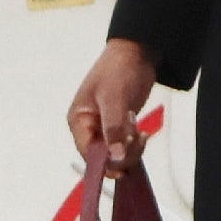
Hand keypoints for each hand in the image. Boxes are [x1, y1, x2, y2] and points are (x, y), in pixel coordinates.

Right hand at [65, 38, 157, 167]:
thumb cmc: (118, 70)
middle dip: (121, 154)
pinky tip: (141, 132)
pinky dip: (134, 145)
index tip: (122, 166)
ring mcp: (103, 128)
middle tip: (138, 139)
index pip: (86, 152)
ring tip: (140, 132)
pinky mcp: (118, 127)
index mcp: (78, 120)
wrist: (135, 53)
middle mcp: (88, 127)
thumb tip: (115, 156)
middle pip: (101, 157)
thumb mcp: (114, 98)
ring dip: (130, 149)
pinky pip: (124, 147)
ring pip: (115, 154)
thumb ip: (113, 128)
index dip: (103, 162)